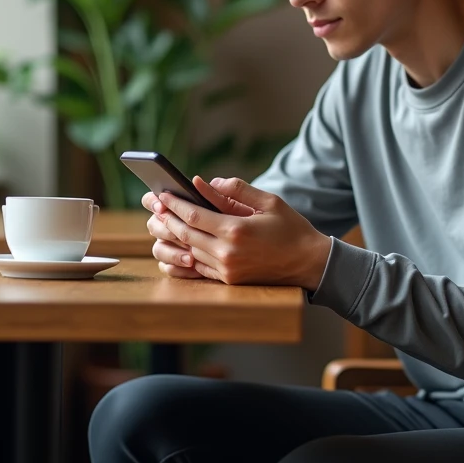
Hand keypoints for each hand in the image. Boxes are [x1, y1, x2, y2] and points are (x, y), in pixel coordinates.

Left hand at [152, 176, 331, 290]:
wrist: (308, 263)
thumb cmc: (291, 229)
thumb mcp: (268, 202)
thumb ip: (237, 190)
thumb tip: (207, 181)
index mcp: (236, 231)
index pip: (194, 216)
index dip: (175, 204)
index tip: (162, 193)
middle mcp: (227, 253)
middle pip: (185, 235)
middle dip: (168, 219)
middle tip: (155, 206)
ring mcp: (227, 270)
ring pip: (189, 251)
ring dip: (174, 237)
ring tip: (163, 222)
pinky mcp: (229, 281)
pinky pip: (199, 267)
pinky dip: (186, 254)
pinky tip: (179, 244)